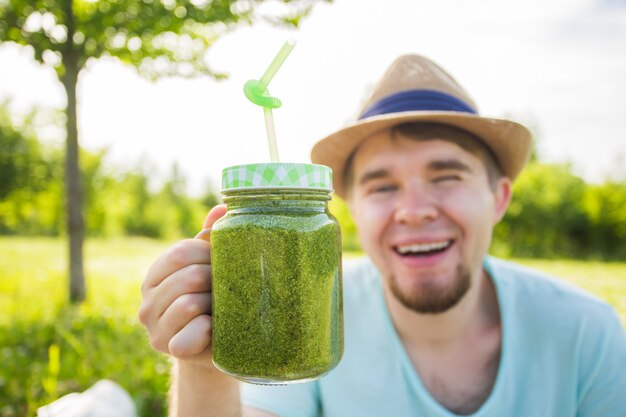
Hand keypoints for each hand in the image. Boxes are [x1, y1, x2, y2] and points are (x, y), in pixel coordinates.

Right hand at [138, 204, 226, 366]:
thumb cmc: (216, 302)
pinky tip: (213, 330)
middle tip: (227, 290)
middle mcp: (147, 302)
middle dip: (216, 281)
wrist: (218, 347)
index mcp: (155, 276)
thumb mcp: (211, 268)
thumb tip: (223, 208)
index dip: (209, 254)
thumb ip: (211, 239)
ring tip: (221, 310)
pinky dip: (207, 330)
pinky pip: (191, 334)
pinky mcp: (169, 349)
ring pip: (190, 303)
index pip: (181, 252)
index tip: (222, 263)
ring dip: (215, 305)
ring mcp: (155, 328)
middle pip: (188, 276)